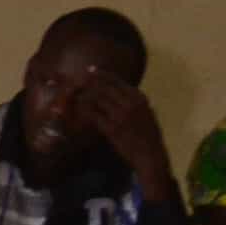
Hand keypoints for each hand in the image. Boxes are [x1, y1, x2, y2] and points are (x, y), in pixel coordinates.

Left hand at [76, 76, 175, 194]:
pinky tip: (78, 111)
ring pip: (96, 99)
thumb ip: (134, 101)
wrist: (150, 154)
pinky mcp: (112, 128)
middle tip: (77, 82)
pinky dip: (85, 111)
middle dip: (89, 83)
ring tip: (75, 96)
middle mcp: (130, 103)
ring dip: (84, 97)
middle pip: (104, 87)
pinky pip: (93, 115)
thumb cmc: (148, 134)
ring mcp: (120, 115)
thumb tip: (121, 90)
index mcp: (139, 98)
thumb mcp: (147, 112)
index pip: (117, 80)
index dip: (102, 74)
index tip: (90, 70)